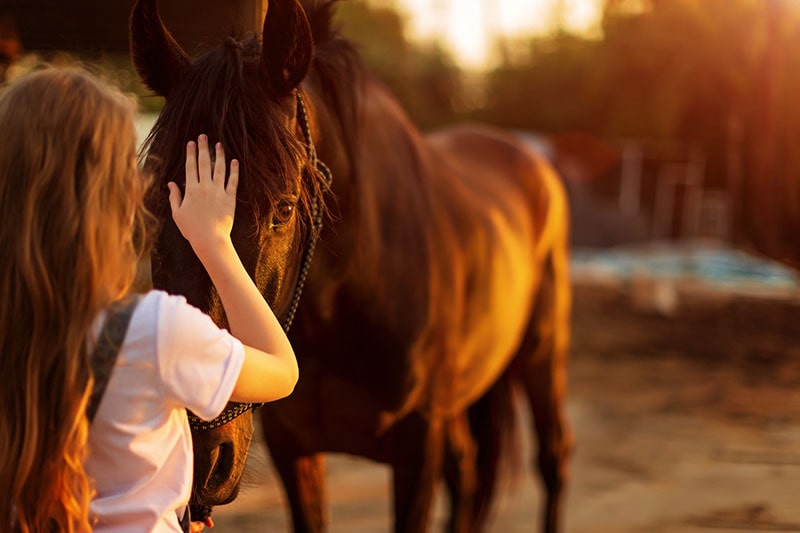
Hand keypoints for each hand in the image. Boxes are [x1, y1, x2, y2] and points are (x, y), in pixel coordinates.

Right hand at [168, 134, 238, 257]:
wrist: (210, 239)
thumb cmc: (192, 229)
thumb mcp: (177, 213)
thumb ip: (174, 197)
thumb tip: (170, 183)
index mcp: (191, 190)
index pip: (190, 167)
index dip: (190, 153)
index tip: (191, 142)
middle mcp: (205, 187)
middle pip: (204, 163)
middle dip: (203, 148)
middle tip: (203, 136)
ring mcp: (219, 192)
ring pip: (219, 169)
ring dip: (219, 155)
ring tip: (219, 144)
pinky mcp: (230, 198)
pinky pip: (232, 182)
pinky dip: (234, 171)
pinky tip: (235, 161)